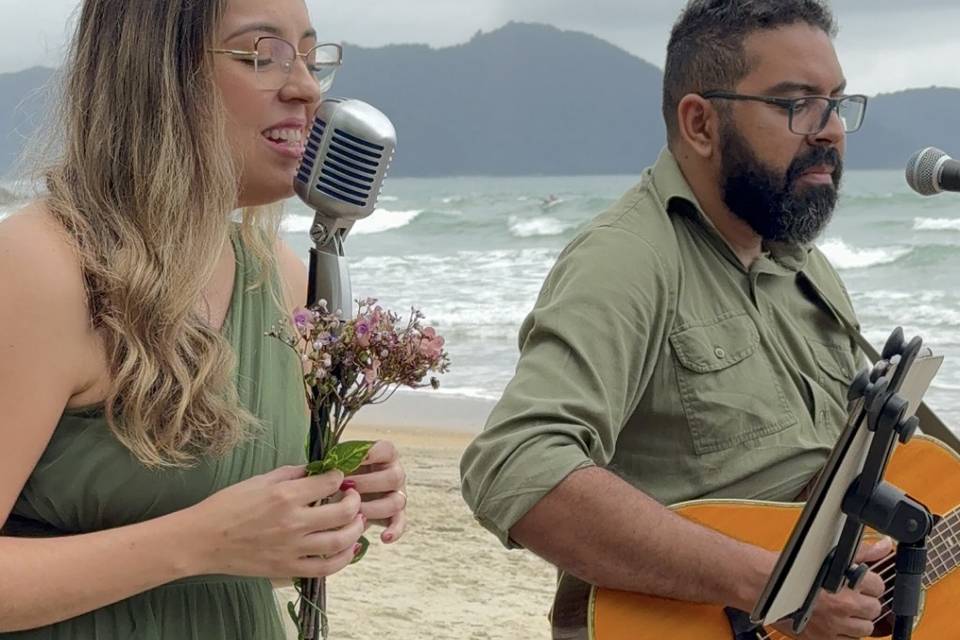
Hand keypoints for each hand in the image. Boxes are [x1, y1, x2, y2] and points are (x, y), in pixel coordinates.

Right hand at [188, 466, 364, 578]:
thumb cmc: (227, 506)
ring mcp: (292, 548)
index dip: (339, 476)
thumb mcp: (260, 480)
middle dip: (355, 501)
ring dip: (356, 529)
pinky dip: (343, 559)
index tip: (338, 477)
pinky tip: (349, 549)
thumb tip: (316, 468)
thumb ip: (291, 473)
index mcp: (286, 495)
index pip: (330, 482)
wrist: (203, 539)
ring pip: (340, 541)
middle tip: (353, 497)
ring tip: (357, 521)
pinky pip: (325, 568)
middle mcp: (293, 522)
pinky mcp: (287, 568)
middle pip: (344, 512)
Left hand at [344, 440, 406, 543]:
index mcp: (383, 455)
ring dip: (375, 508)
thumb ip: (335, 466)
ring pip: (397, 501)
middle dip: (368, 484)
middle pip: (394, 477)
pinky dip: (394, 530)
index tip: (354, 460)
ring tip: (355, 513)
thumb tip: (323, 472)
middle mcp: (394, 473)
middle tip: (346, 489)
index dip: (372, 455)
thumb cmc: (339, 477)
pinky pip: (400, 522)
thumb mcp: (337, 467)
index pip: (386, 450)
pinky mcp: (396, 514)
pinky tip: (384, 537)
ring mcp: (397, 493)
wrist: (342, 494)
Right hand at [773, 537, 892, 638]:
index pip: (878, 586)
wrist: (762, 583)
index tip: (859, 581)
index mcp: (847, 583)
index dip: (869, 582)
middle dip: (865, 601)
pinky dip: (843, 633)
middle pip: (874, 609)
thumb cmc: (789, 568)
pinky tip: (833, 620)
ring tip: (844, 609)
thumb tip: (884, 546)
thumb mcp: (828, 553)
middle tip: (852, 595)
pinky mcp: (822, 638)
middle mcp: (843, 606)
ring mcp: (833, 626)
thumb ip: (862, 551)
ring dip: (857, 620)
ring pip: (864, 630)